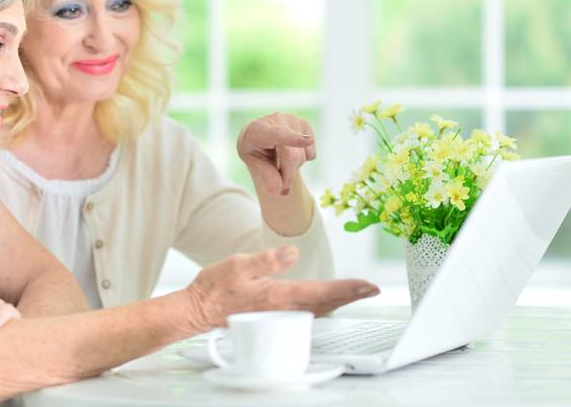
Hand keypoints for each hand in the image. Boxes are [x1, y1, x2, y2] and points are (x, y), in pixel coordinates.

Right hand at [184, 246, 378, 329]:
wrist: (198, 310)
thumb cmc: (215, 288)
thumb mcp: (238, 265)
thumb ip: (267, 259)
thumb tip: (292, 253)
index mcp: (278, 295)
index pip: (322, 292)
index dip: (348, 288)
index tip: (369, 285)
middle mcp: (283, 309)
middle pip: (327, 304)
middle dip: (351, 295)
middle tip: (373, 289)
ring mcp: (278, 315)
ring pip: (318, 310)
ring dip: (339, 301)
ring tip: (356, 293)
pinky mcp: (273, 317)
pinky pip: (306, 313)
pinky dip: (323, 307)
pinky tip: (326, 303)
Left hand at [237, 112, 315, 195]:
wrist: (259, 135)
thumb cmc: (254, 149)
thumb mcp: (254, 163)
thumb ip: (266, 175)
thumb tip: (278, 189)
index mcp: (258, 129)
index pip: (277, 135)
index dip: (292, 138)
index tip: (308, 141)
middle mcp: (277, 119)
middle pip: (292, 157)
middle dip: (287, 176)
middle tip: (280, 188)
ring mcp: (294, 120)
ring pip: (303, 157)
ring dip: (293, 168)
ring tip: (280, 159)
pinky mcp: (305, 125)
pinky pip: (311, 154)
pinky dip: (303, 159)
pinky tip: (290, 151)